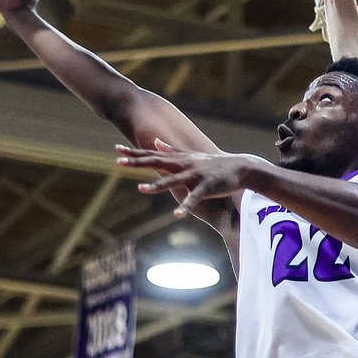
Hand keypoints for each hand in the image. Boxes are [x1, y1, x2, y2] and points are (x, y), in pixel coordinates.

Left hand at [117, 140, 263, 214]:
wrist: (241, 167)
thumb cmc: (214, 164)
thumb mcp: (191, 156)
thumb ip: (171, 150)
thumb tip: (156, 143)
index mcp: (179, 159)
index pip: (152, 155)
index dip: (135, 153)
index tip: (116, 150)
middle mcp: (184, 165)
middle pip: (157, 164)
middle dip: (138, 163)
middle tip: (118, 162)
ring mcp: (195, 176)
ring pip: (173, 181)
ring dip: (157, 186)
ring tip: (141, 189)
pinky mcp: (207, 187)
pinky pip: (194, 198)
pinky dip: (185, 207)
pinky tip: (176, 215)